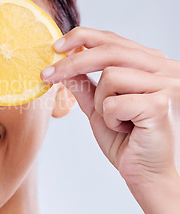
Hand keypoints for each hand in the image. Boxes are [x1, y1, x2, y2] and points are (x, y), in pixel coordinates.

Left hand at [40, 27, 179, 186]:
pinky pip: (114, 102)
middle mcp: (166, 69)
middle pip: (110, 50)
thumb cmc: (127, 141)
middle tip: (47, 74)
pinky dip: (110, 119)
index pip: (113, 40)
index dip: (82, 37)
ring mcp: (168, 85)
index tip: (55, 46)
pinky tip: (126, 130)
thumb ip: (84, 83)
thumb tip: (62, 60)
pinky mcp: (161, 105)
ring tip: (116, 121)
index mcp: (152, 64)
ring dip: (101, 104)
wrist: (147, 176)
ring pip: (110, 76)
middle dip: (72, 62)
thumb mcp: (98, 106)